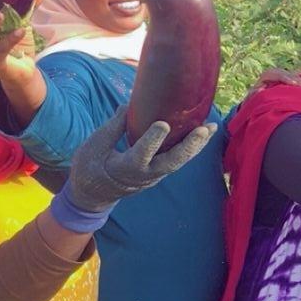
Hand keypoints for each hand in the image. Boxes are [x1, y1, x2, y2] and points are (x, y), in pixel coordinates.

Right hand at [66, 108, 217, 211]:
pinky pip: (177, 160)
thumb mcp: (93, 147)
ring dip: (196, 146)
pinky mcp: (158, 172)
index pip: (141, 155)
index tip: (163, 123)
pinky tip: (203, 133)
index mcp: (123, 169)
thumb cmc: (89, 168)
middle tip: (203, 130)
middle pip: (171, 163)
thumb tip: (130, 105)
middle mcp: (144, 175)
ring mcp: (154, 175)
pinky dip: (191, 147)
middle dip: (188, 146)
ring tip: (211, 127)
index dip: (152, 140)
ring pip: (178, 162)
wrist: (92, 195)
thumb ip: (112, 127)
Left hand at [247, 67, 300, 97]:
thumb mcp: (252, 98)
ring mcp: (283, 75)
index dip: (288, 79)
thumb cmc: (254, 100)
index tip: (296, 85)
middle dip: (299, 80)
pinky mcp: (288, 80)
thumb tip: (261, 90)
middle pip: (289, 74)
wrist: (257, 100)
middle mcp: (276, 73)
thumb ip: (254, 94)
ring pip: (294, 76)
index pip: (279, 75)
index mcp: (267, 75)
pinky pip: (297, 79)